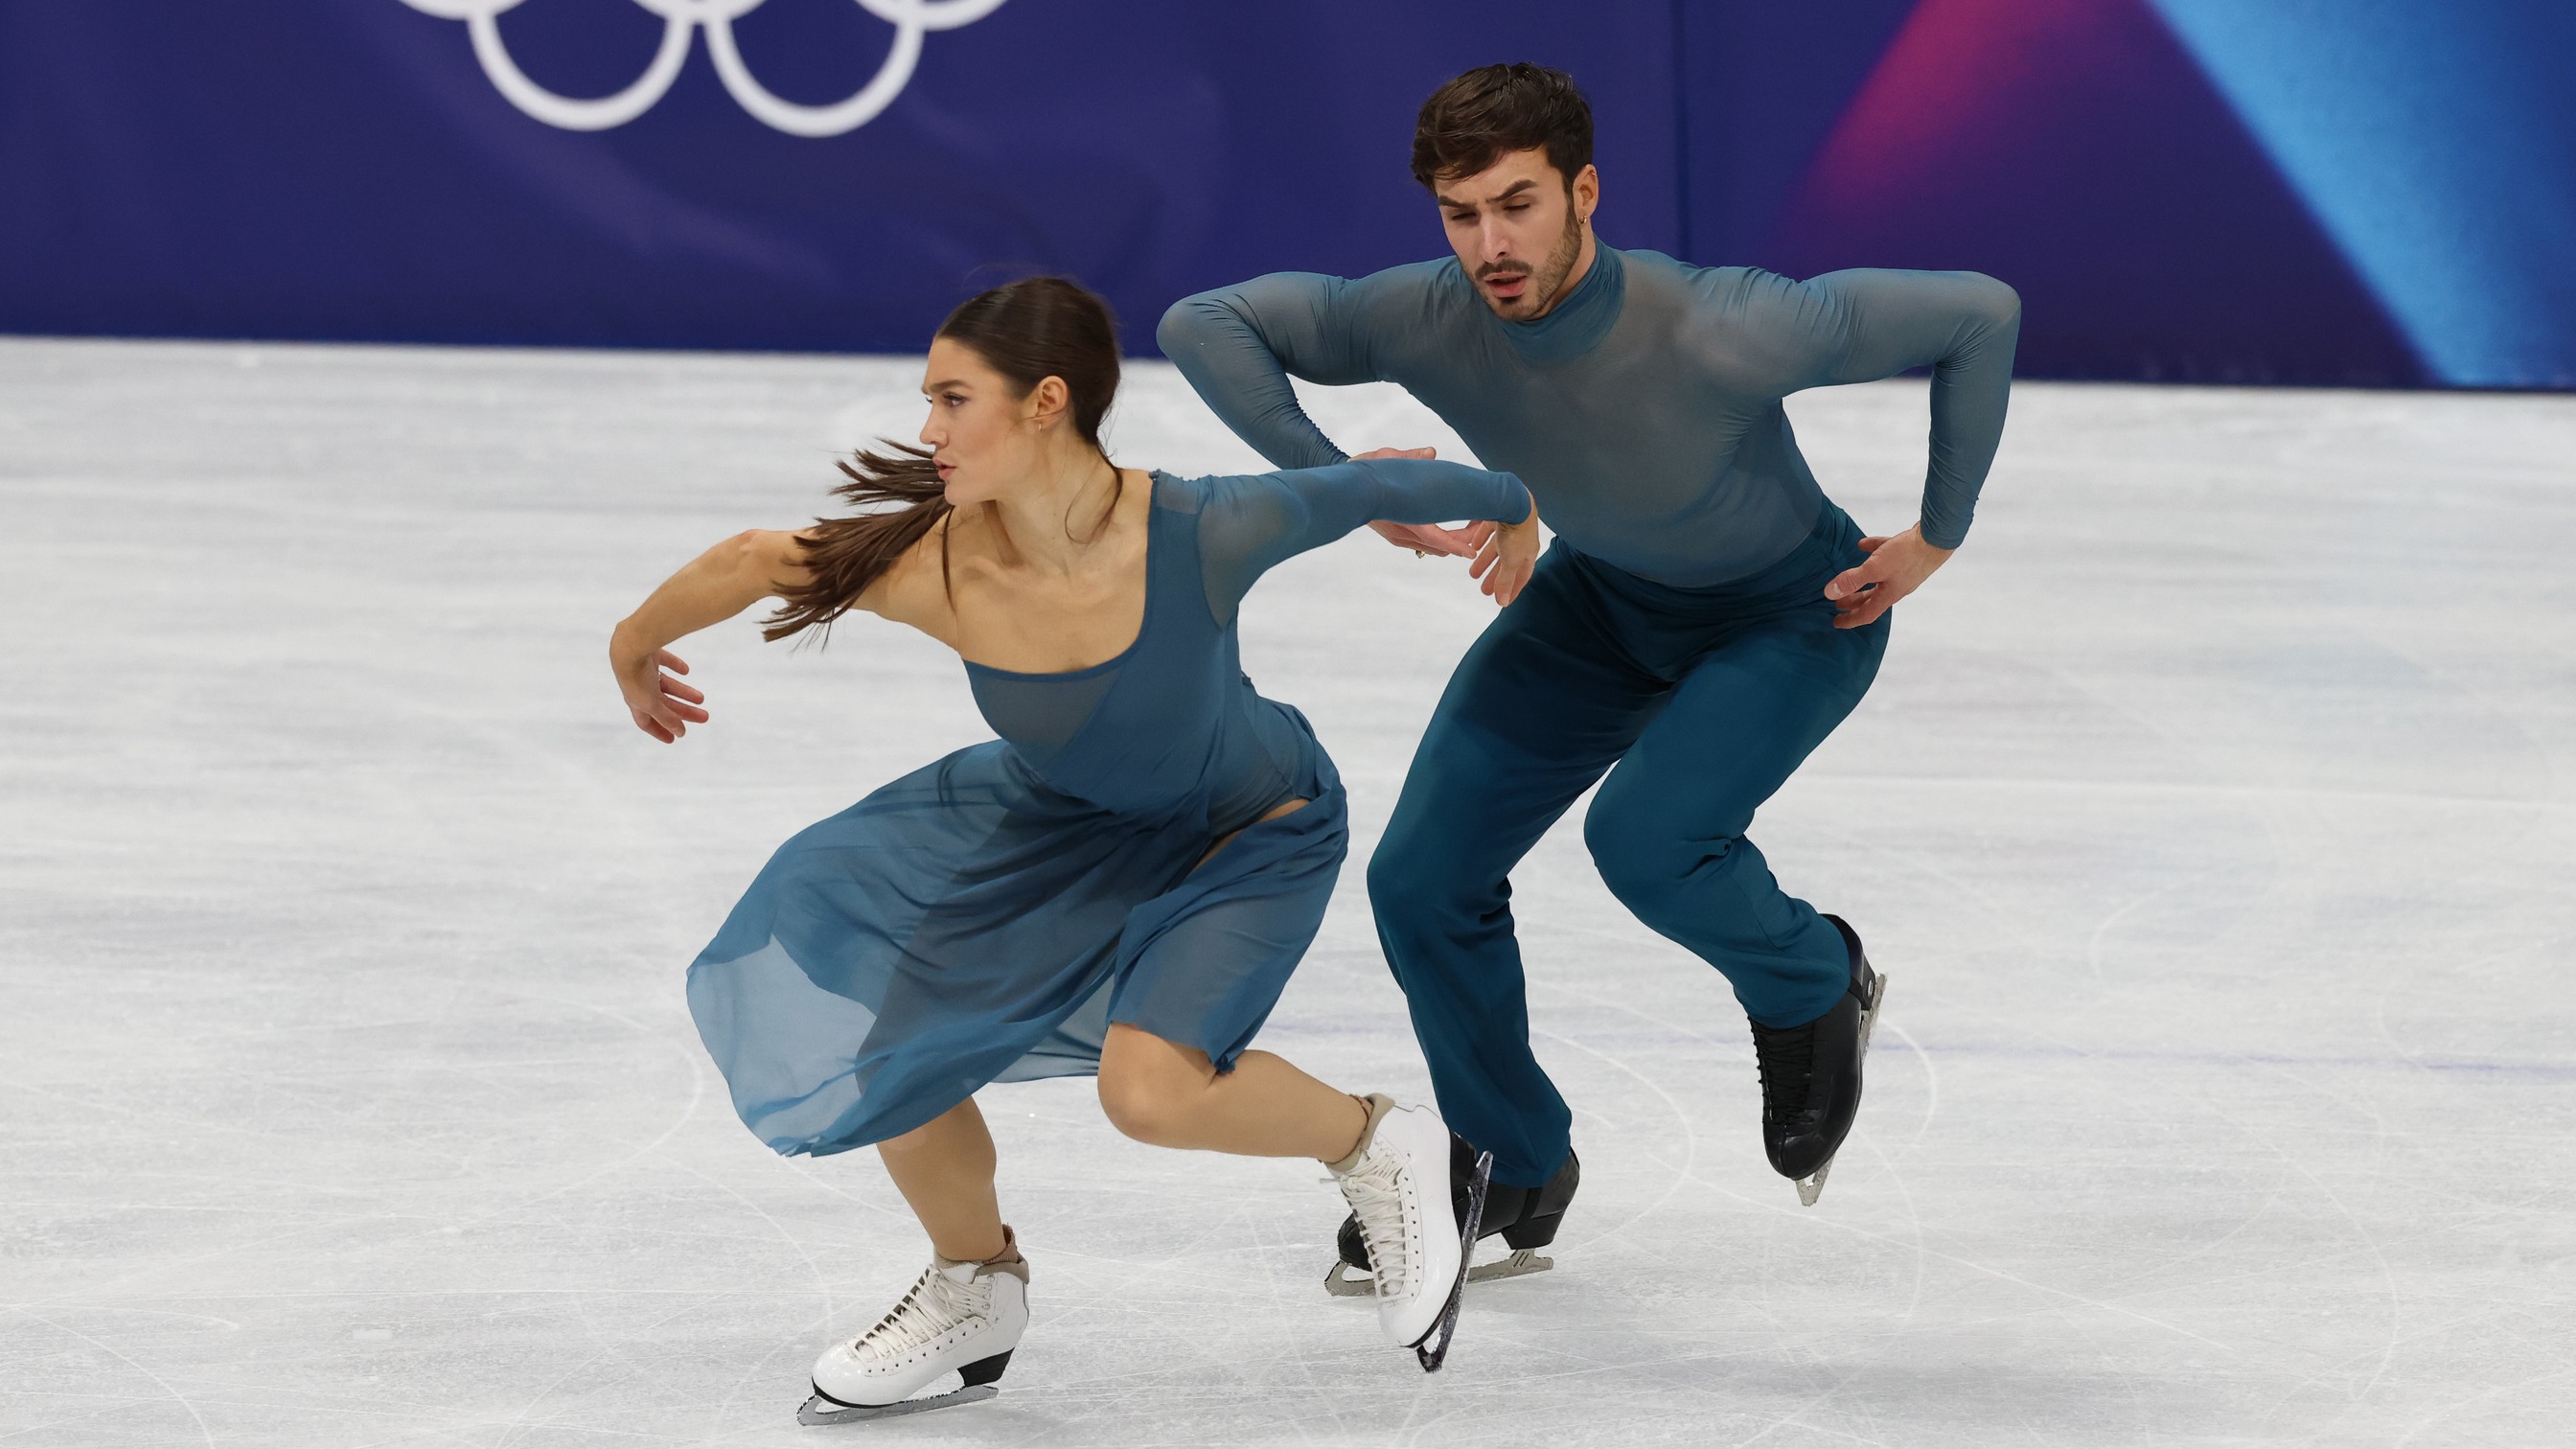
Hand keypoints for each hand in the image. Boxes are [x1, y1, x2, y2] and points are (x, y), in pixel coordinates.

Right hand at [613, 640, 708, 741]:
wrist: (630, 646)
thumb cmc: (637, 678)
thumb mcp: (653, 703)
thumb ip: (666, 718)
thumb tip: (680, 733)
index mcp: (635, 702)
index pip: (646, 721)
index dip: (659, 731)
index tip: (673, 739)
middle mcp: (638, 687)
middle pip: (664, 704)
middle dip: (684, 712)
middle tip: (705, 717)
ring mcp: (643, 669)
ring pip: (667, 685)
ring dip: (684, 692)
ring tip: (702, 699)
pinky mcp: (649, 652)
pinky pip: (664, 661)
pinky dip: (675, 666)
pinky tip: (686, 670)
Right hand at [1354, 447, 1480, 557]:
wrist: (1347, 484)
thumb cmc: (1368, 469)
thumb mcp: (1389, 457)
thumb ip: (1412, 456)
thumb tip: (1431, 452)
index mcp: (1402, 517)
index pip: (1434, 537)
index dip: (1455, 545)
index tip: (1471, 551)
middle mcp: (1400, 533)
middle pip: (1438, 546)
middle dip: (1461, 540)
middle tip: (1480, 526)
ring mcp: (1398, 537)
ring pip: (1432, 547)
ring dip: (1451, 541)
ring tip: (1469, 525)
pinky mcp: (1396, 537)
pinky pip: (1424, 544)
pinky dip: (1440, 540)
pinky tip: (1451, 527)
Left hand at [1469, 510, 1539, 606]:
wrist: (1512, 501)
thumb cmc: (1517, 532)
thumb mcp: (1511, 561)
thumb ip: (1505, 581)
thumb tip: (1503, 602)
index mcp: (1529, 553)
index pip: (1522, 576)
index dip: (1513, 589)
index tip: (1504, 601)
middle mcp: (1521, 541)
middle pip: (1507, 564)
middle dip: (1495, 578)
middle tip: (1484, 591)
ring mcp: (1510, 528)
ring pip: (1496, 549)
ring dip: (1485, 561)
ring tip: (1472, 573)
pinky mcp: (1499, 516)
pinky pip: (1489, 531)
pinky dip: (1481, 540)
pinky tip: (1472, 547)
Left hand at [1823, 526, 1952, 628]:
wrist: (1937, 537)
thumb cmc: (1908, 555)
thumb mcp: (1875, 568)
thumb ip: (1853, 580)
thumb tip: (1830, 593)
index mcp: (1889, 595)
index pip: (1866, 614)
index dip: (1850, 620)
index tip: (1836, 622)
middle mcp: (1897, 587)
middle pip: (1872, 598)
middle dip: (1854, 600)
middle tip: (1838, 603)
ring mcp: (1904, 572)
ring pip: (1879, 578)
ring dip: (1863, 579)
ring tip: (1849, 576)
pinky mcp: (1908, 557)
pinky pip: (1886, 557)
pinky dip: (1874, 553)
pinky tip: (1863, 545)